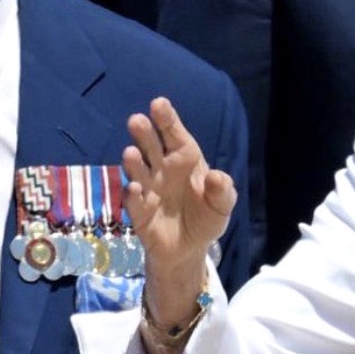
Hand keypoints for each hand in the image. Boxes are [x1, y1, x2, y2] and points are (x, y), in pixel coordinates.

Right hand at [125, 97, 235, 320]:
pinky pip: (134, 203)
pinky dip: (132, 196)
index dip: (167, 120)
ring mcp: (149, 191)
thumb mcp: (222, 205)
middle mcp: (163, 171)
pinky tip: (133, 188)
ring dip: (134, 163)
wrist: (190, 249)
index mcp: (185, 161)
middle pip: (152, 149)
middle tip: (137, 120)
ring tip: (131, 152)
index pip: (175, 136)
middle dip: (144, 135)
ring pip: (139, 173)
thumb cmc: (206, 218)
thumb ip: (223, 191)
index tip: (158, 103)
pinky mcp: (140, 214)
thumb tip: (217, 177)